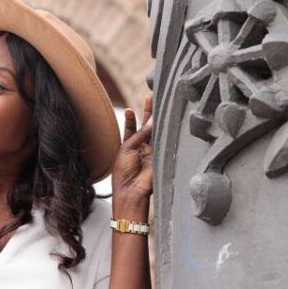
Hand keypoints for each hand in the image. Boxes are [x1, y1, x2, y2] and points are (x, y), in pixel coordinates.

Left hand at [111, 94, 153, 210]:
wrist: (132, 191)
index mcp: (129, 146)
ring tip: (158, 101)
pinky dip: (164, 130)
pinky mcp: (161, 155)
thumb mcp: (127, 149)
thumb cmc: (124, 172)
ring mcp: (152, 151)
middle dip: (149, 112)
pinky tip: (163, 119)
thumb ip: (140, 134)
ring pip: (156, 131)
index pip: (132, 128)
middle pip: (146, 126)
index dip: (132, 118)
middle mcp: (142, 147)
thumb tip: (152, 120)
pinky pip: (163, 140)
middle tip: (152, 97)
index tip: (131, 109)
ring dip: (157, 118)